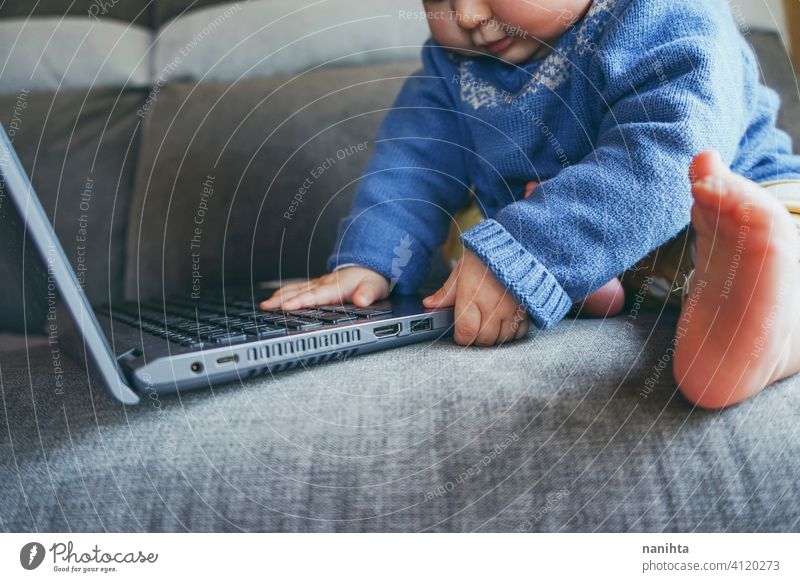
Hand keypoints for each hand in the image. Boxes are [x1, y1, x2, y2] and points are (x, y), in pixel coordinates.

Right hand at [260, 266, 389, 310]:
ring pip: (297, 288)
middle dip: (282, 299)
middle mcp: (325, 283)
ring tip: (266, 304)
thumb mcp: (376, 287)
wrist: (372, 265)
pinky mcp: (318, 284)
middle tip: (267, 306)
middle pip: (300, 292)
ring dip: (280, 296)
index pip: (316, 295)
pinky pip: (299, 287)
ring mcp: (320, 283)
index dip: (301, 301)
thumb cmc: (372, 279)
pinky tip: (277, 296)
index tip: (287, 306)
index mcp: (337, 286)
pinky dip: (285, 291)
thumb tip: (362, 300)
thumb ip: (368, 294)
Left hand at [423, 249, 528, 345]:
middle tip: (475, 327)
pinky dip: (512, 331)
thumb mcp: (461, 270)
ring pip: (502, 339)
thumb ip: (446, 292)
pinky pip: (520, 332)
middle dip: (477, 337)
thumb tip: (430, 305)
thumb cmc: (487, 256)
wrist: (517, 243)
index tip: (460, 334)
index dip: (461, 338)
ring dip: (495, 336)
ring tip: (490, 323)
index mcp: (473, 295)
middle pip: (484, 339)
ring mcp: (512, 309)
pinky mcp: (527, 309)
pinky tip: (506, 320)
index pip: (466, 333)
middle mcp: (494, 305)